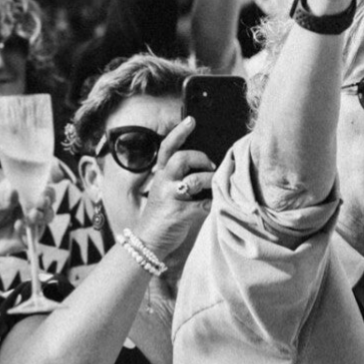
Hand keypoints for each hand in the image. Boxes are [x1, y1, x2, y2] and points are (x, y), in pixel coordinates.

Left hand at [0, 182, 51, 284]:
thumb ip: (0, 197)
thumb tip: (14, 191)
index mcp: (19, 188)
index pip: (39, 179)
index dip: (51, 175)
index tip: (56, 175)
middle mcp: (28, 202)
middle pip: (48, 196)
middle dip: (48, 197)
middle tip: (41, 200)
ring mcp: (30, 219)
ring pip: (48, 214)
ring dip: (42, 213)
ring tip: (30, 215)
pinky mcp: (29, 236)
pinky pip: (37, 233)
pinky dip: (30, 229)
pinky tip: (18, 227)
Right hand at [134, 118, 215, 265]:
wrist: (148, 243)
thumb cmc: (163, 217)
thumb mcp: (167, 192)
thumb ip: (181, 179)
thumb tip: (208, 168)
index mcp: (160, 175)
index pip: (167, 148)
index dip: (179, 132)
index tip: (191, 119)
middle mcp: (163, 183)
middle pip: (182, 158)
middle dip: (201, 158)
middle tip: (210, 166)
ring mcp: (170, 198)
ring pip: (195, 180)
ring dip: (210, 182)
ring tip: (214, 188)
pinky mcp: (179, 214)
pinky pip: (203, 204)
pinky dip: (212, 204)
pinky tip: (212, 206)